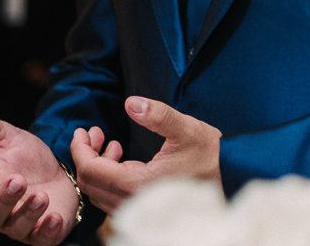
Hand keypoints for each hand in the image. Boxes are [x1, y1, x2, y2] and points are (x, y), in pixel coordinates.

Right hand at [0, 102, 78, 244]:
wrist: (61, 172)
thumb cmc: (28, 159)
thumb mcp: (10, 138)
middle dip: (5, 197)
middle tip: (19, 180)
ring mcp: (19, 225)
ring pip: (16, 226)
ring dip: (28, 213)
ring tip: (41, 196)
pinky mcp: (42, 233)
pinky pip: (40, 240)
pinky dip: (46, 231)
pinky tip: (55, 218)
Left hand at [70, 97, 220, 213]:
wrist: (229, 177)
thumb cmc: (209, 154)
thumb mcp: (187, 128)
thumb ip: (158, 115)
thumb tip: (130, 102)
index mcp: (137, 183)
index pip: (91, 171)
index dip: (80, 150)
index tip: (82, 131)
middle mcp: (131, 201)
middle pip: (89, 184)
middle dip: (86, 155)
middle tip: (94, 133)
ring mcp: (135, 207)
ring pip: (97, 192)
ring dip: (96, 166)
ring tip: (109, 142)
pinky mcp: (140, 207)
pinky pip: (109, 196)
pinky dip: (107, 176)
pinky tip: (121, 157)